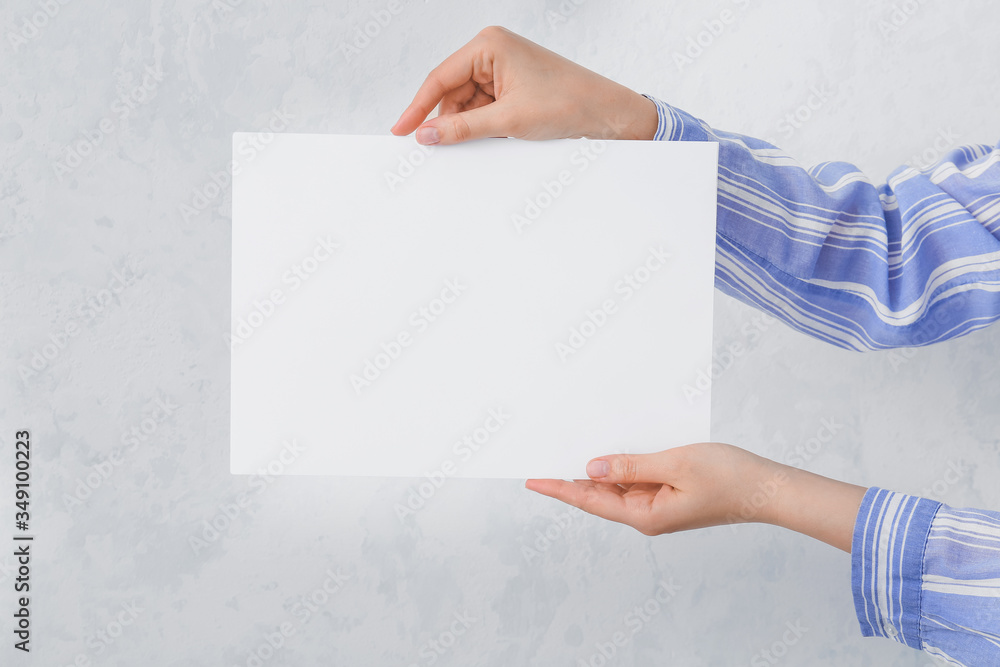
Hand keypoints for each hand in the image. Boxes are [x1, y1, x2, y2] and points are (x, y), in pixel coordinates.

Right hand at [390, 26, 658, 145]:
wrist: (607, 114)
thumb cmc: (567, 103)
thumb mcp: (508, 120)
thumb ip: (462, 129)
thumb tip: (427, 135)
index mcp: (489, 45)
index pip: (439, 78)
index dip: (417, 107)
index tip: (401, 130)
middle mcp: (492, 52)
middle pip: (451, 92)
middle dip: (447, 121)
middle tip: (434, 150)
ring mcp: (502, 69)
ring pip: (467, 104)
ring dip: (468, 127)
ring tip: (485, 142)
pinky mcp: (512, 87)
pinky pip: (483, 109)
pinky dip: (482, 127)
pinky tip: (489, 140)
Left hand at [525, 442, 867, 551]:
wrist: (767, 488)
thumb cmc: (729, 477)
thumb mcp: (675, 464)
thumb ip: (631, 466)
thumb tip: (592, 468)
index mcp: (645, 515)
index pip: (590, 500)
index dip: (559, 488)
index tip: (532, 479)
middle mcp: (647, 515)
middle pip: (599, 495)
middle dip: (571, 478)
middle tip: (542, 458)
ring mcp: (659, 505)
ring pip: (617, 486)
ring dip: (596, 469)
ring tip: (568, 448)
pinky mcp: (671, 495)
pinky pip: (637, 480)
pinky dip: (621, 465)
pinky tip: (611, 450)